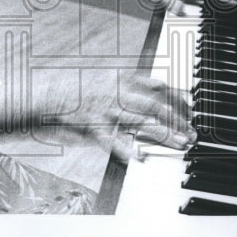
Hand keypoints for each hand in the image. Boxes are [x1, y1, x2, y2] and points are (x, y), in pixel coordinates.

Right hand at [44, 73, 193, 162]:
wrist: (44, 95)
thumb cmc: (76, 91)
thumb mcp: (105, 82)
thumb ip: (128, 89)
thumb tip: (155, 96)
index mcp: (121, 78)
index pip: (159, 86)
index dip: (179, 98)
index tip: (191, 110)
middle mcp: (116, 92)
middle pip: (156, 105)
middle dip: (178, 120)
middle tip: (192, 133)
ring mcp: (105, 109)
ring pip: (141, 121)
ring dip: (165, 134)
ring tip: (181, 143)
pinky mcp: (91, 126)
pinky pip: (112, 139)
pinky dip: (127, 149)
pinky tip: (140, 158)